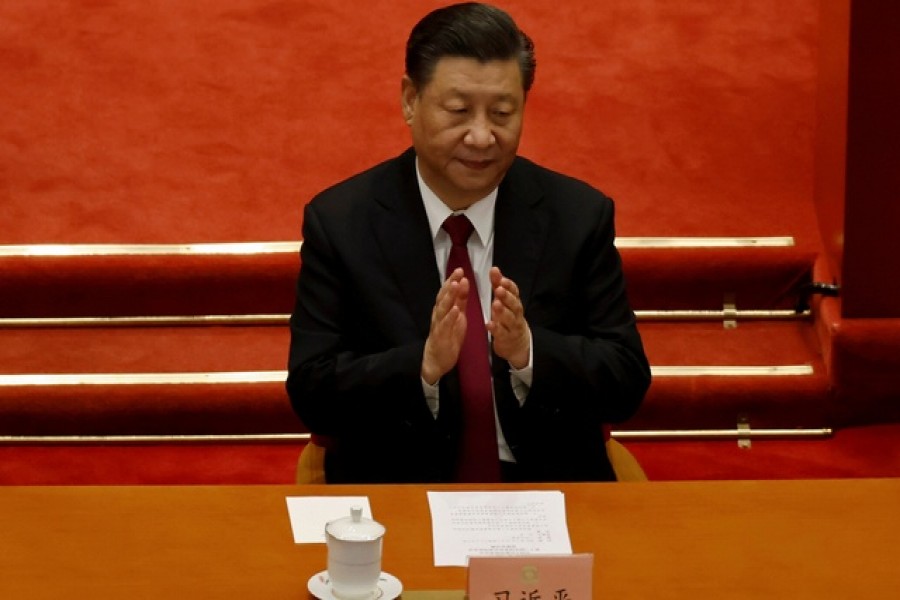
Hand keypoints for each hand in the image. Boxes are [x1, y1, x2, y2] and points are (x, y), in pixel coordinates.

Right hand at [421, 267, 468, 383]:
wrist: (437, 358)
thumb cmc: (448, 335)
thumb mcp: (457, 315)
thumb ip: (460, 300)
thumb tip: (464, 281)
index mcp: (443, 308)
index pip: (447, 291)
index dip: (452, 280)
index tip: (460, 270)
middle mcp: (439, 314)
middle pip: (443, 296)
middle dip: (451, 284)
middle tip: (458, 273)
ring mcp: (438, 324)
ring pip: (442, 308)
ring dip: (449, 296)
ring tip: (456, 285)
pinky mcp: (440, 336)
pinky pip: (445, 325)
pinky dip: (450, 317)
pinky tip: (455, 310)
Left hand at [486, 266, 529, 368]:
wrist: (518, 344)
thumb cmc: (508, 319)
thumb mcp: (504, 301)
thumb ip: (498, 285)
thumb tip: (494, 269)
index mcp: (514, 303)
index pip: (515, 292)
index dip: (509, 285)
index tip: (501, 279)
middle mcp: (516, 314)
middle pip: (514, 304)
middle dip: (507, 296)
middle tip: (499, 289)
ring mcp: (512, 327)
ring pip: (510, 319)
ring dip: (503, 311)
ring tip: (495, 304)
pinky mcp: (506, 339)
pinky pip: (502, 334)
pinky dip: (496, 329)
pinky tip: (489, 324)